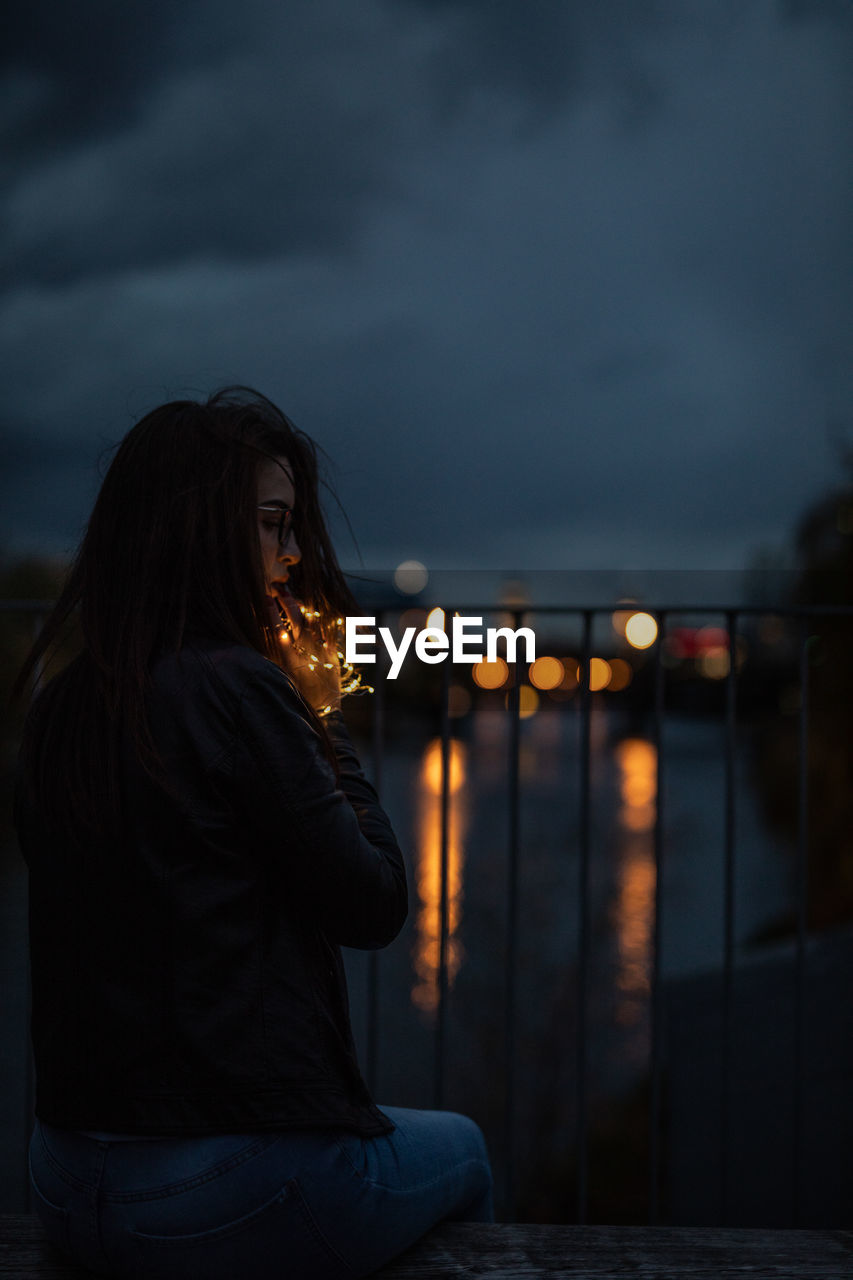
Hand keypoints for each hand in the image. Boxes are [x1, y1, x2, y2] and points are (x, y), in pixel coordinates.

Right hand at [269, 590, 340, 714]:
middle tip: (281, 592)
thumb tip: (271, 635)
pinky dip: (325, 622)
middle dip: (288, 603)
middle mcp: (305, 653)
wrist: (324, 710)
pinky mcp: (334, 655)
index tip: (266, 598)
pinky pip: (331, 633)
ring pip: (314, 623)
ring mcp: (321, 652)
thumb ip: (275, 657)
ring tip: (297, 599)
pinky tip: (319, 612)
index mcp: (288, 659)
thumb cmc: (298, 696)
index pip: (277, 629)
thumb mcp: (282, 677)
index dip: (271, 612)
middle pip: (296, 620)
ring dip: (305, 609)